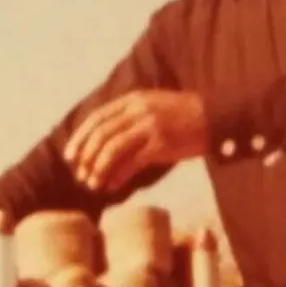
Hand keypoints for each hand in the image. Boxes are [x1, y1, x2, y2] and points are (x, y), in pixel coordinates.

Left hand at [64, 89, 207, 193]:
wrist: (215, 118)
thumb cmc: (183, 116)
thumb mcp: (153, 107)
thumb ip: (129, 118)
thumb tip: (103, 143)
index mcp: (133, 100)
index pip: (96, 118)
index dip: (80, 138)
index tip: (70, 156)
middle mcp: (139, 110)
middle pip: (101, 134)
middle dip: (85, 157)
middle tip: (80, 174)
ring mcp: (150, 126)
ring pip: (112, 149)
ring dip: (98, 169)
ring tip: (92, 184)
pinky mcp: (161, 144)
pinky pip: (131, 163)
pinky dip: (117, 176)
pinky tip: (112, 187)